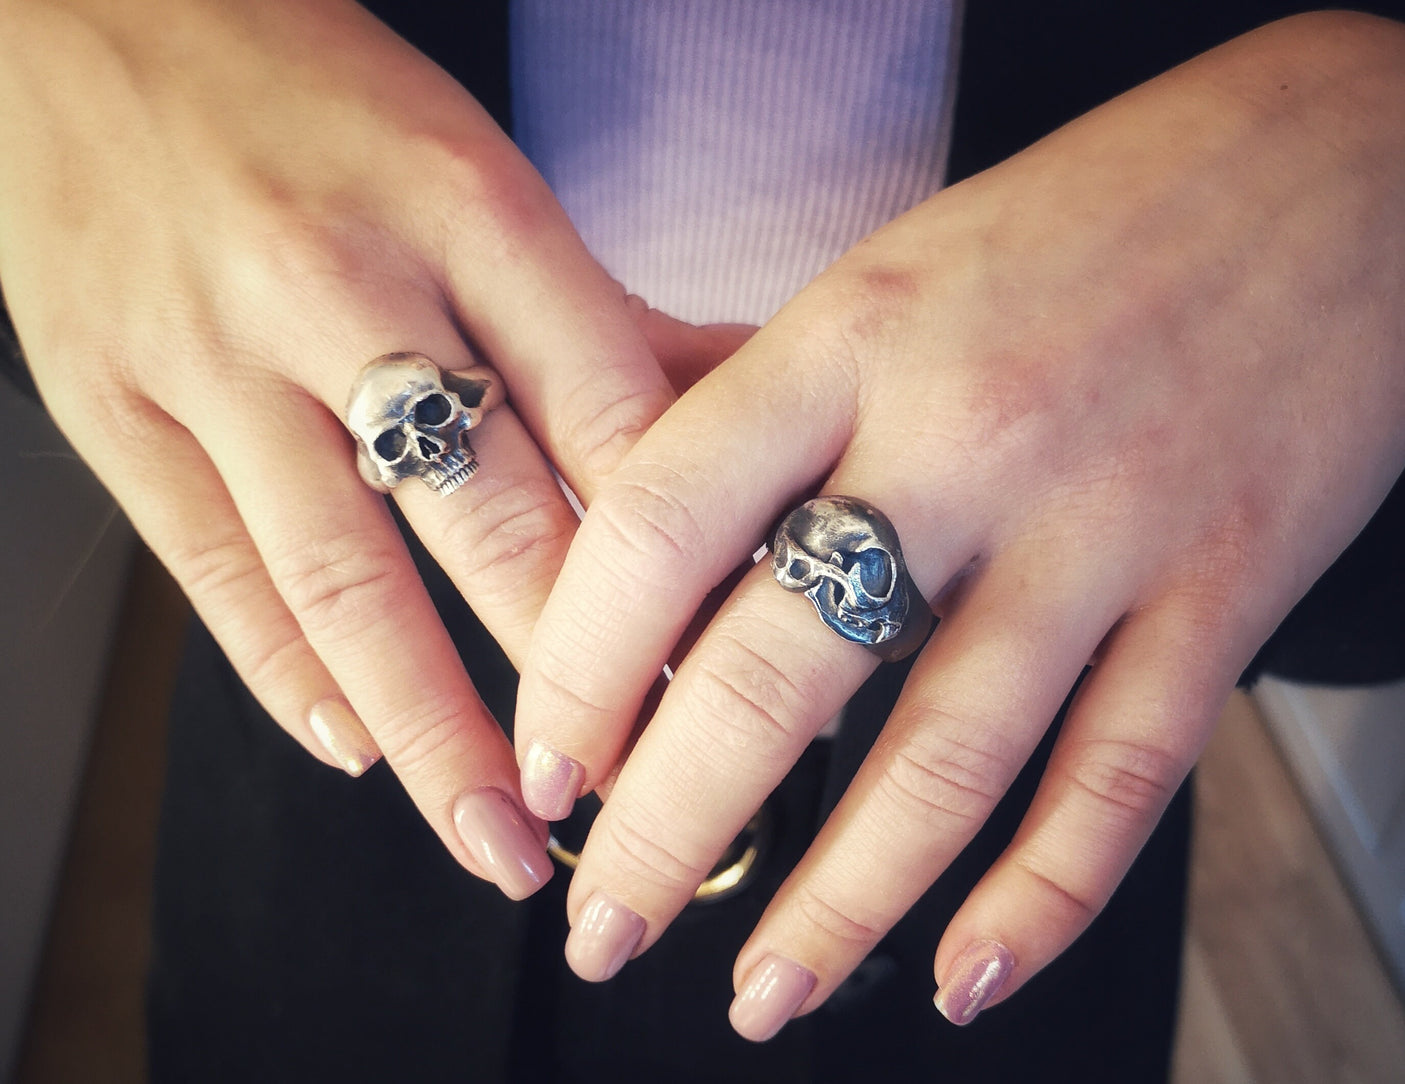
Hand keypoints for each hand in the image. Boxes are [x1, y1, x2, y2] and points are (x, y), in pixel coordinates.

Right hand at [0, 0, 714, 898]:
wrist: (90, 21)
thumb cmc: (317, 101)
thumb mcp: (484, 170)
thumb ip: (605, 315)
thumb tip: (741, 412)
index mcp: (466, 212)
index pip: (609, 423)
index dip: (679, 567)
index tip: (716, 667)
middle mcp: (339, 288)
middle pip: (492, 521)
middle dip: (575, 679)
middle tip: (633, 786)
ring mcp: (213, 359)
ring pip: (348, 581)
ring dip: (437, 730)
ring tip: (500, 832)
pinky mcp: (114, 411)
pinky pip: (214, 575)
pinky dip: (290, 677)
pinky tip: (356, 748)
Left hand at [513, 11, 1404, 1033]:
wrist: (1334, 174)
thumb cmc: (1080, 226)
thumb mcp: (889, 272)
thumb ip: (749, 393)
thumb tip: (602, 501)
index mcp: (856, 335)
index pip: (663, 522)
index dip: (575, 666)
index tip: (539, 766)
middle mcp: (970, 436)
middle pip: (776, 671)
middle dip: (665, 832)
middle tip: (600, 928)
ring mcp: (1105, 526)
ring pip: (942, 759)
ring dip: (833, 907)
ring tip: (758, 994)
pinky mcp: (1223, 594)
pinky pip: (1120, 778)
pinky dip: (1039, 900)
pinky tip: (961, 975)